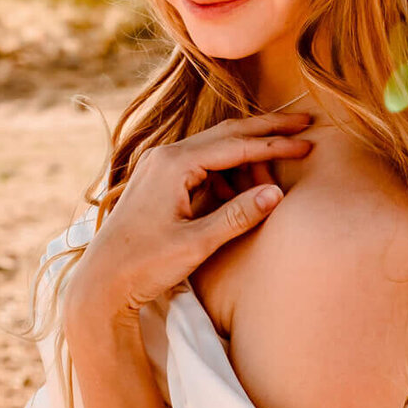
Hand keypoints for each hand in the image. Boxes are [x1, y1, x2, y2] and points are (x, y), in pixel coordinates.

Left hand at [63, 108, 314, 328]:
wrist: (101, 283)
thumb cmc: (144, 265)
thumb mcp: (197, 244)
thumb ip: (238, 215)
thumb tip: (276, 193)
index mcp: (173, 164)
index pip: (236, 145)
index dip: (274, 145)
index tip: (307, 144)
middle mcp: (164, 155)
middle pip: (227, 133)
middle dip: (267, 130)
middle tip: (304, 125)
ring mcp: (158, 165)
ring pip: (214, 148)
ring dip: (247, 154)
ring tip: (278, 166)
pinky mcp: (157, 180)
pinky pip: (201, 164)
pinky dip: (228, 170)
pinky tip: (244, 187)